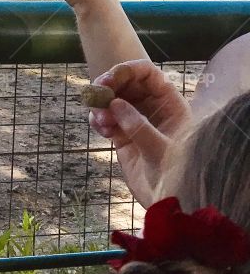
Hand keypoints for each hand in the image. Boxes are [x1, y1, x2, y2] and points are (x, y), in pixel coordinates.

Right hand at [88, 59, 191, 206]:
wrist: (171, 203)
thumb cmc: (178, 175)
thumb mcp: (162, 150)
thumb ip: (139, 126)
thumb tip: (115, 104)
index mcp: (169, 103)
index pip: (148, 74)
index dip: (128, 70)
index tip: (110, 78)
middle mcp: (152, 107)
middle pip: (126, 83)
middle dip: (109, 86)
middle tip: (96, 94)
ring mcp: (136, 120)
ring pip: (112, 99)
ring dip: (101, 105)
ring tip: (100, 121)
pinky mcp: (122, 135)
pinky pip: (105, 118)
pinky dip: (98, 119)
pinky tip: (101, 129)